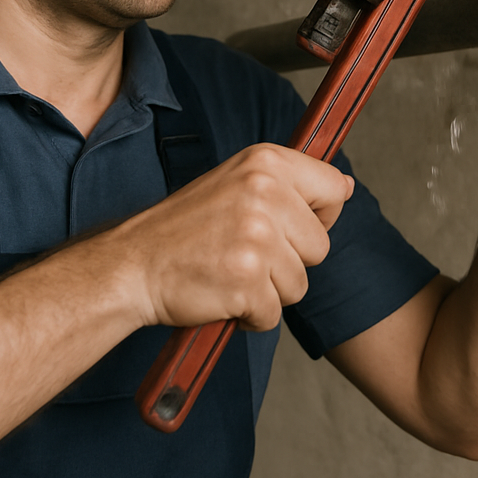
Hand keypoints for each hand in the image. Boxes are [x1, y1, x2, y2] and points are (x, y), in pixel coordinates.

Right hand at [112, 143, 353, 331]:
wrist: (132, 266)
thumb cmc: (184, 229)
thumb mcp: (237, 182)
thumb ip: (290, 184)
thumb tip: (345, 187)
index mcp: (265, 162)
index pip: (333, 187)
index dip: (318, 215)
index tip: (288, 224)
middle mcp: (264, 192)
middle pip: (320, 246)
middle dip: (288, 261)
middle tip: (244, 253)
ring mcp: (257, 237)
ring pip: (299, 284)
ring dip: (268, 290)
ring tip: (230, 272)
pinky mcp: (247, 281)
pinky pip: (273, 314)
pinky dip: (250, 316)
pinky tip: (221, 294)